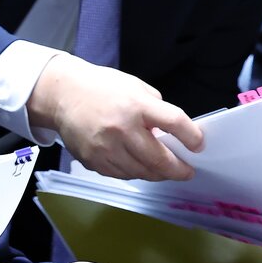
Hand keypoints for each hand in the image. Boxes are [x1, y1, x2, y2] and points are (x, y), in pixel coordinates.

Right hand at [26, 53, 202, 180]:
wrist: (63, 95)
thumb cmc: (101, 88)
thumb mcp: (135, 87)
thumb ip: (156, 109)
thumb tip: (172, 133)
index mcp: (136, 105)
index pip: (174, 123)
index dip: (191, 137)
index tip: (198, 145)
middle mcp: (122, 128)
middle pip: (160, 159)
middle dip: (179, 169)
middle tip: (187, 171)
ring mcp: (106, 148)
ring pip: (142, 172)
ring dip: (158, 174)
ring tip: (165, 170)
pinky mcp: (94, 161)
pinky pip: (122, 175)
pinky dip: (136, 173)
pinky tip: (140, 167)